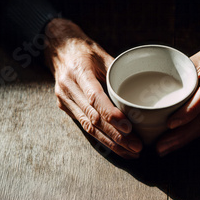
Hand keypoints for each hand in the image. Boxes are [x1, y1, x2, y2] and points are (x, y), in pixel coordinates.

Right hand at [44, 18, 142, 157]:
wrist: (58, 47)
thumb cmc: (84, 49)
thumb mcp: (102, 55)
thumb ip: (118, 73)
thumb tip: (141, 91)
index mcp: (78, 71)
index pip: (95, 98)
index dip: (112, 115)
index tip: (129, 128)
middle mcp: (68, 88)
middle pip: (93, 118)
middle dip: (116, 135)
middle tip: (136, 146)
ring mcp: (64, 99)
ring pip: (88, 127)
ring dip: (110, 142)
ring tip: (130, 152)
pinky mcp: (65, 107)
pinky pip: (84, 126)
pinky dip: (102, 138)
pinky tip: (116, 146)